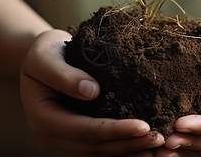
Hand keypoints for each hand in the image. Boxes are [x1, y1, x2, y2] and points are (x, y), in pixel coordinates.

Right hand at [20, 29, 164, 155]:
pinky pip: (102, 145)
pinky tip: (145, 144)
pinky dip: (124, 145)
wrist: (40, 58)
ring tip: (158, 144)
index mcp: (43, 119)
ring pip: (100, 151)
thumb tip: (91, 91)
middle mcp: (52, 135)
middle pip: (95, 146)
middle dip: (128, 144)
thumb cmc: (43, 53)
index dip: (114, 130)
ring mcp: (64, 138)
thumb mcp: (44, 57)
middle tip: (159, 138)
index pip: (84, 130)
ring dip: (130, 149)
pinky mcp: (77, 135)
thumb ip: (63, 74)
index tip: (143, 126)